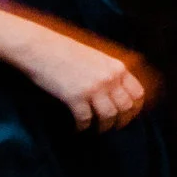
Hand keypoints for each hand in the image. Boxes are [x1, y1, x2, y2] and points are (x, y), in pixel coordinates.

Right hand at [20, 23, 147, 131]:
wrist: (38, 47)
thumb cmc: (64, 50)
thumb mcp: (96, 56)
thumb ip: (109, 71)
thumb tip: (116, 91)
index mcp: (116, 67)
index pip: (137, 93)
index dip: (135, 108)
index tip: (129, 115)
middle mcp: (109, 78)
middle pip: (126, 107)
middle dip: (122, 120)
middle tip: (115, 127)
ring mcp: (93, 88)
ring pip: (109, 116)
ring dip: (104, 126)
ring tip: (98, 130)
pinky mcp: (75, 97)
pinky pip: (85, 119)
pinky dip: (82, 127)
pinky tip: (78, 128)